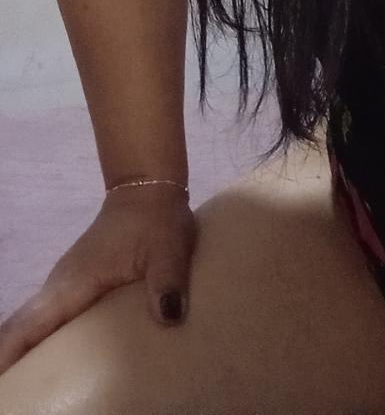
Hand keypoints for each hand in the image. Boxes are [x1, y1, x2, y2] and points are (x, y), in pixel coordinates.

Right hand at [0, 183, 195, 374]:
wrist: (149, 189)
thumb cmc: (155, 220)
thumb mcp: (169, 248)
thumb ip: (167, 281)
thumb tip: (169, 317)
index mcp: (73, 283)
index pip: (28, 325)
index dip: (8, 354)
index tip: (5, 382)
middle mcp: (59, 286)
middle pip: (23, 330)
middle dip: (14, 361)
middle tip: (21, 398)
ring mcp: (66, 284)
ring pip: (35, 324)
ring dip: (29, 352)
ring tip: (36, 389)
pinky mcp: (77, 285)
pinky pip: (51, 318)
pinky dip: (45, 340)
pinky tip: (60, 362)